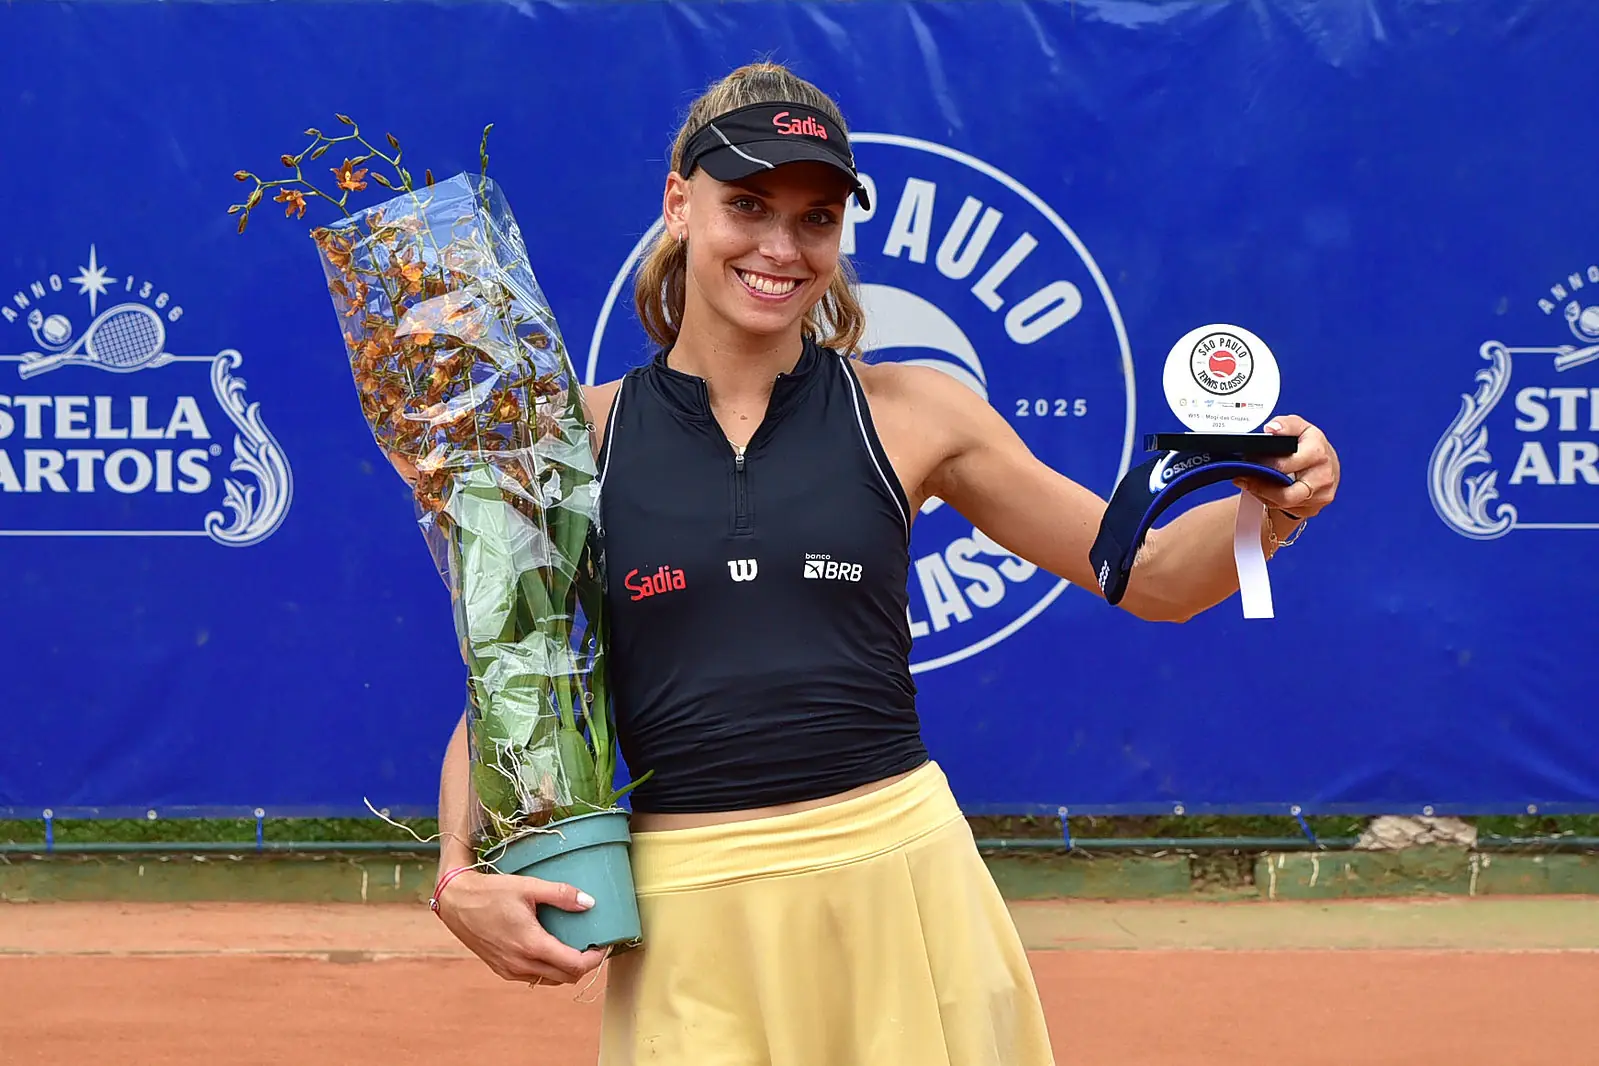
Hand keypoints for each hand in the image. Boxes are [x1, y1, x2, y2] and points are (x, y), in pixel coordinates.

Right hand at [434, 869, 605, 985]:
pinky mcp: (502, 970)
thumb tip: (590, 903)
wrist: (456, 903)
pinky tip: (549, 948)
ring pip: (550, 980)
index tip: (603, 945)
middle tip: (592, 944)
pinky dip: (548, 968)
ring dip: (566, 968)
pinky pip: (534, 977)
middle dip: (584, 964)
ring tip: (572, 946)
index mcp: (531, 945)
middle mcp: (521, 964)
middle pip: (566, 977)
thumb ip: (561, 895)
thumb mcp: (528, 887)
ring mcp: (510, 970)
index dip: (595, 959)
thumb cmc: (491, 892)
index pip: (575, 966)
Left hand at [1233, 415, 1339, 518]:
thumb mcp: (1300, 427)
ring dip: (1262, 494)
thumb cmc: (1310, 445)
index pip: (1284, 465)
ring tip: (1248, 483)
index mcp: (1317, 452)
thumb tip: (1271, 429)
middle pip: (1284, 493)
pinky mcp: (1314, 507)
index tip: (1246, 461)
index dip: (1262, 465)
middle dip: (1258, 487)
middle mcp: (1322, 476)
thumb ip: (1285, 425)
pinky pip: (1286, 508)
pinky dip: (1271, 500)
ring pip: (1282, 503)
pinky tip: (1263, 490)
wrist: (1328, 465)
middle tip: (1241, 478)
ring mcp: (1320, 494)